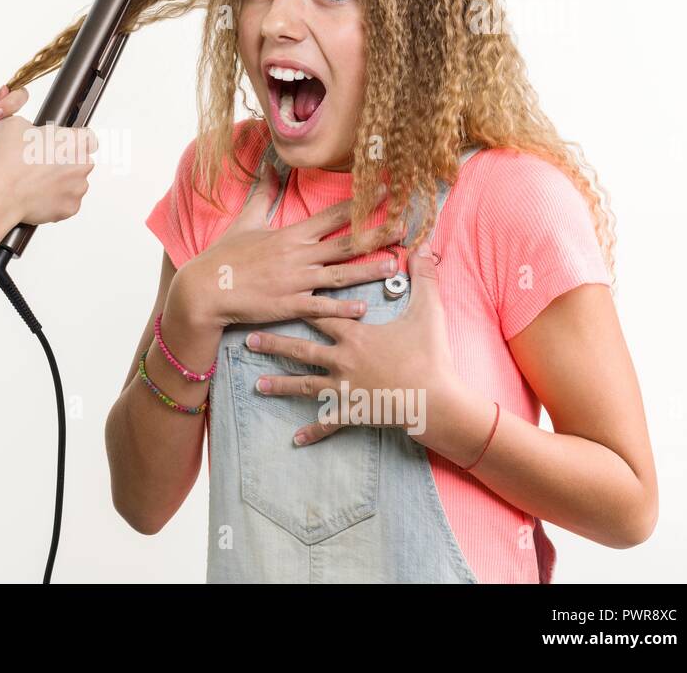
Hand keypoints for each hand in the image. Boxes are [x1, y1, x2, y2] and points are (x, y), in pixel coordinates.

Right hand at [0, 116, 96, 225]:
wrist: (0, 191)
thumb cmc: (9, 161)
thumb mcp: (18, 125)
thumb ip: (36, 128)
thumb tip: (33, 133)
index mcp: (75, 141)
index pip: (88, 138)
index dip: (74, 142)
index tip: (65, 147)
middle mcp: (82, 165)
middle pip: (81, 162)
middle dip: (66, 164)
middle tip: (43, 166)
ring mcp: (78, 188)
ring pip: (74, 184)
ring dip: (61, 183)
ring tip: (37, 182)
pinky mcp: (71, 208)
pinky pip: (66, 203)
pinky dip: (55, 201)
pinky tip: (38, 195)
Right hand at [176, 160, 403, 329]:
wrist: (204, 289)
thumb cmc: (224, 256)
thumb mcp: (245, 221)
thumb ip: (263, 194)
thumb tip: (269, 166)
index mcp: (292, 234)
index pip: (334, 214)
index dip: (362, 201)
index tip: (387, 190)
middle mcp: (299, 255)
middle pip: (347, 242)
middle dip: (378, 233)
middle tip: (407, 225)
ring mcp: (296, 281)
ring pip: (341, 274)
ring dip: (370, 269)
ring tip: (395, 263)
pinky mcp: (288, 305)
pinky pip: (320, 306)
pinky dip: (342, 308)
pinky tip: (363, 309)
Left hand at [244, 239, 461, 445]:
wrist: (437, 401)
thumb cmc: (431, 356)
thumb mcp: (428, 312)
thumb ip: (424, 278)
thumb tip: (425, 246)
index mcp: (355, 335)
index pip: (320, 314)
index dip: (298, 303)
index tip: (273, 296)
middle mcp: (343, 360)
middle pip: (301, 350)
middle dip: (274, 344)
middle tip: (249, 341)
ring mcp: (345, 388)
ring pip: (305, 386)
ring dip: (280, 385)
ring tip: (258, 386)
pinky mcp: (354, 411)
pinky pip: (329, 422)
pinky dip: (313, 431)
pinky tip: (295, 439)